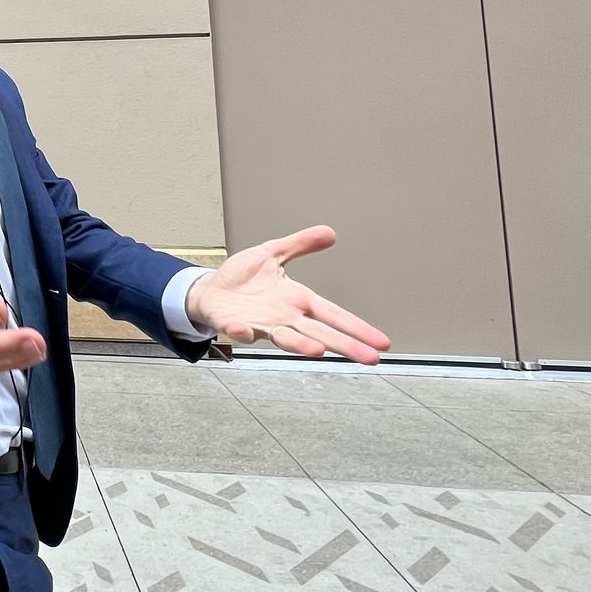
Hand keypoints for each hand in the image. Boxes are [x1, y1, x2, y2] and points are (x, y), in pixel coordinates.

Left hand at [185, 226, 390, 363]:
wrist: (209, 289)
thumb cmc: (241, 277)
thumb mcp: (272, 253)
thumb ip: (300, 245)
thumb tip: (329, 233)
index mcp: (296, 300)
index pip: (333, 314)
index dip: (357, 327)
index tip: (381, 342)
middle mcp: (283, 317)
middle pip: (319, 333)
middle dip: (344, 346)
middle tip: (369, 358)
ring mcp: (260, 323)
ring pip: (285, 337)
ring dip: (299, 345)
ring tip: (318, 351)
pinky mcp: (233, 324)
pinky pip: (239, 330)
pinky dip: (242, 332)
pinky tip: (245, 331)